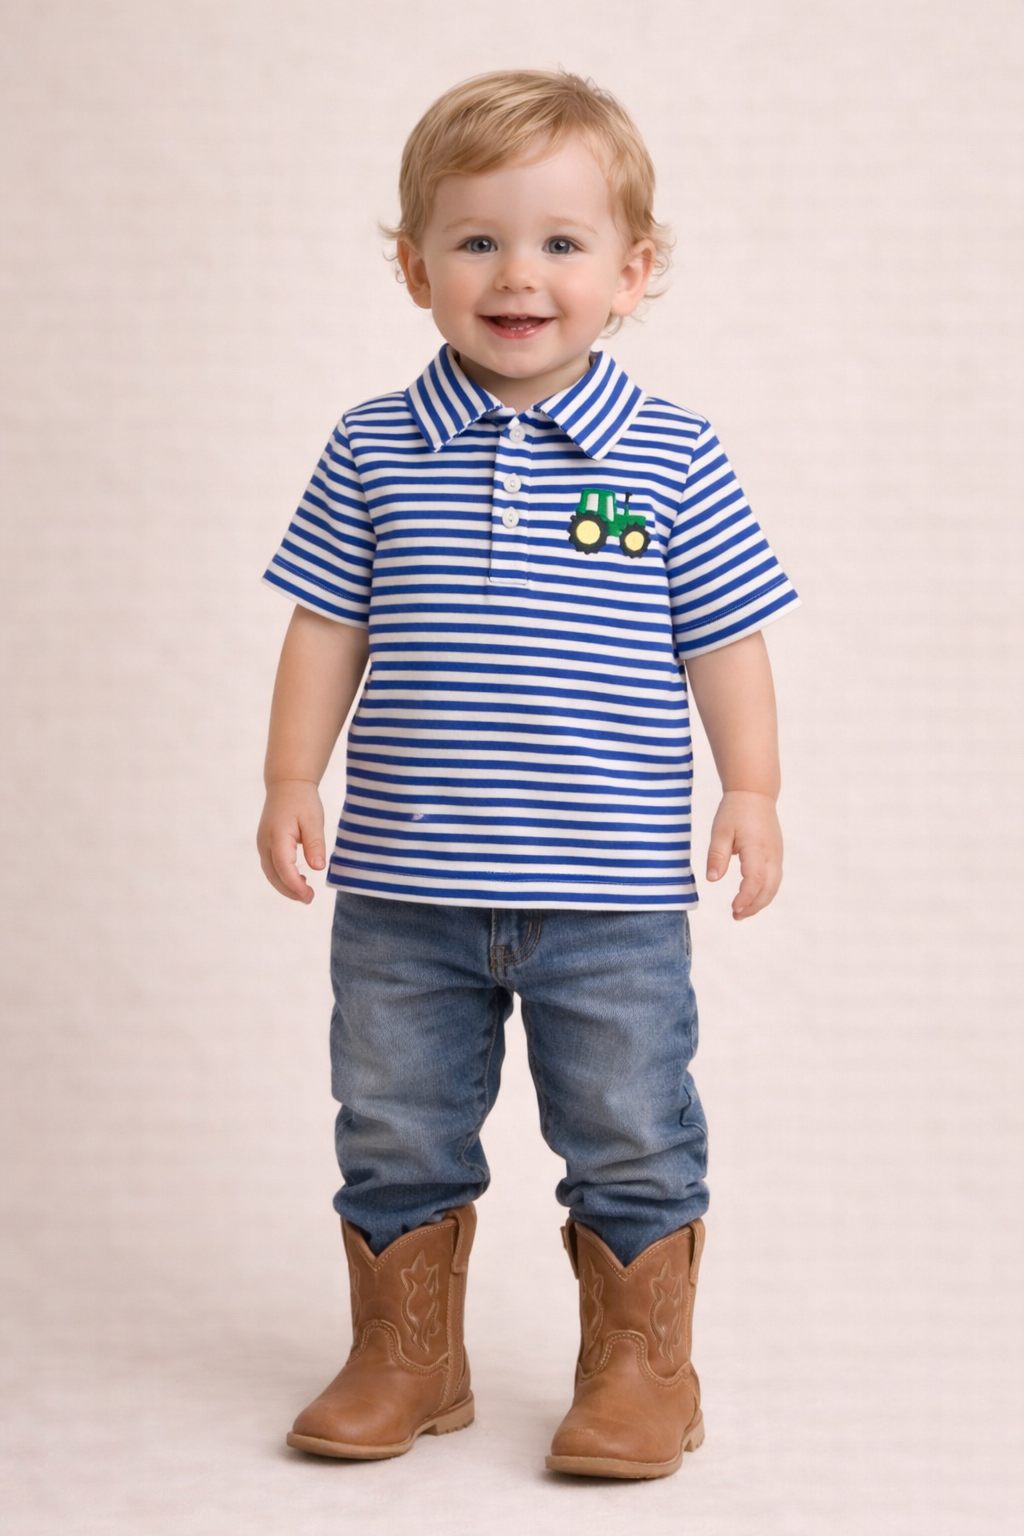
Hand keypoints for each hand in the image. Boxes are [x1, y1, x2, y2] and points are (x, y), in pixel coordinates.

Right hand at [257, 779, 326, 902]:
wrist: (287, 784)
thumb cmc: (302, 800)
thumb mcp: (313, 820)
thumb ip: (315, 843)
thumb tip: (318, 867)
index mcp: (277, 836)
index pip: (284, 867)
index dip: (295, 885)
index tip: (309, 895)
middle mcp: (265, 843)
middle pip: (274, 875)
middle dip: (290, 891)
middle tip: (309, 899)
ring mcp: (263, 844)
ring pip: (271, 873)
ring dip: (285, 886)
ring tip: (305, 894)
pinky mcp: (266, 844)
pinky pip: (271, 866)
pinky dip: (282, 877)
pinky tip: (299, 880)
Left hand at [705, 790, 782, 919]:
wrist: (755, 793)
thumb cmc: (735, 811)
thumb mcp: (720, 831)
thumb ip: (717, 855)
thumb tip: (712, 879)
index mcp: (757, 849)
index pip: (754, 880)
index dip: (745, 898)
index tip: (733, 909)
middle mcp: (771, 855)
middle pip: (768, 889)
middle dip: (754, 906)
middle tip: (736, 916)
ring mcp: (776, 855)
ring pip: (774, 886)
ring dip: (760, 902)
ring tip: (742, 912)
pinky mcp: (776, 854)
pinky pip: (774, 878)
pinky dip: (765, 892)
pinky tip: (751, 897)